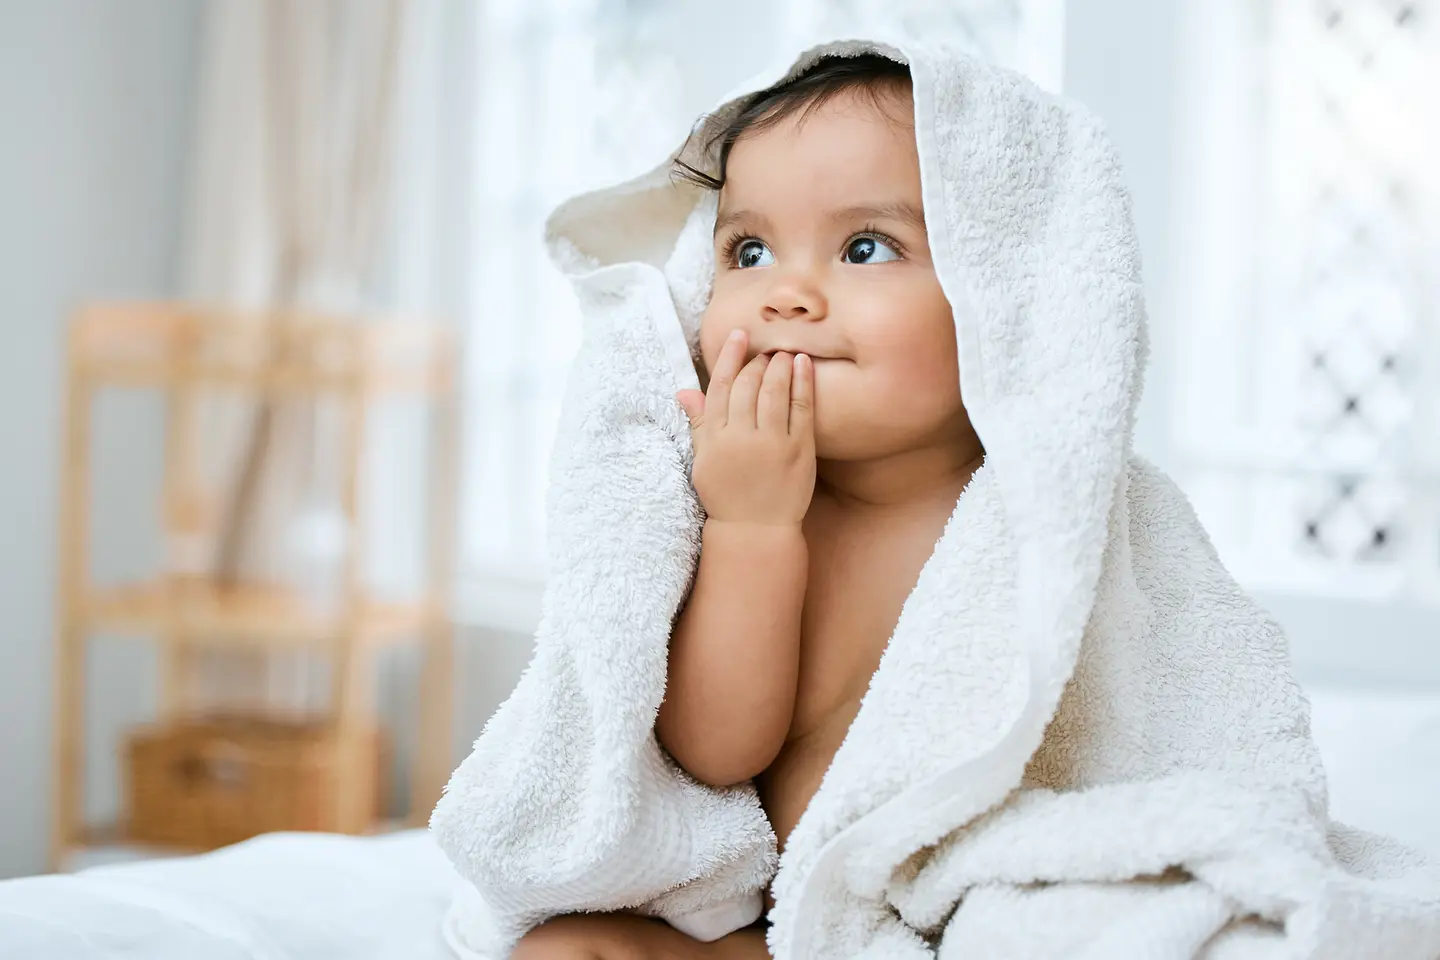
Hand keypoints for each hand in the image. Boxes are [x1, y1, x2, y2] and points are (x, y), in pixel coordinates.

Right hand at [676, 329, 815, 526]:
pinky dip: (803, 382)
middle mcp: (742, 436)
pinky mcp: (798, 450)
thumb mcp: (704, 461)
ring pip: (774, 391)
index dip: (730, 357)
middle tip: (765, 352)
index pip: (720, 386)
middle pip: (748, 385)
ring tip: (784, 353)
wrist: (755, 530)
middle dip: (757, 361)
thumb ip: (699, 423)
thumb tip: (684, 391)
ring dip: (779, 365)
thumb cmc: (726, 495)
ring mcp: (772, 442)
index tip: (739, 335)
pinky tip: (804, 365)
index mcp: (715, 438)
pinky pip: (801, 408)